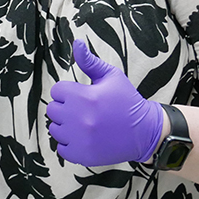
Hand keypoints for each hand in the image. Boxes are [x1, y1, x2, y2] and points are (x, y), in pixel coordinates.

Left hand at [46, 40, 164, 166]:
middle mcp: (79, 119)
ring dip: (65, 126)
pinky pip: (61, 148)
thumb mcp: (112, 76)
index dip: (68, 91)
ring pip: (55, 129)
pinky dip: (69, 144)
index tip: (81, 95)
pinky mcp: (82, 155)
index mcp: (85, 97)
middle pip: (52, 109)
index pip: (57, 91)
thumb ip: (90, 62)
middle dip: (65, 107)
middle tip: (82, 109)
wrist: (145, 131)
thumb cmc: (127, 101)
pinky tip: (83, 137)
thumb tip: (76, 44)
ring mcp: (80, 139)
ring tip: (84, 123)